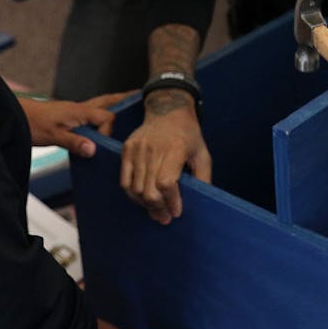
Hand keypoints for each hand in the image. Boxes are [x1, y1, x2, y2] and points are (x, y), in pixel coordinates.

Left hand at [20, 92, 125, 156]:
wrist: (15, 117)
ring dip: (114, 106)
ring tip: (128, 109)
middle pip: (108, 102)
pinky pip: (91, 114)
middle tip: (139, 98)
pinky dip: (100, 116)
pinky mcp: (68, 117)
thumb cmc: (32, 124)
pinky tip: (101, 126)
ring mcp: (74, 111)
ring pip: (100, 106)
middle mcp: (80, 109)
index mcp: (80, 111)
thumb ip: (73, 142)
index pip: (107, 118)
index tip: (104, 146)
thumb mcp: (53, 136)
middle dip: (123, 100)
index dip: (110, 131)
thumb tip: (93, 150)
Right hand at [120, 95, 210, 224]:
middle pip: (149, 189)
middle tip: (166, 218)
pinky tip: (143, 200)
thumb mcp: (203, 153)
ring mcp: (137, 148)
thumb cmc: (188, 135)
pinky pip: (125, 180)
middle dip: (158, 209)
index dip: (171, 201)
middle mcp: (153, 148)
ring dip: (145, 206)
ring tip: (156, 211)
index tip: (177, 211)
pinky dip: (133, 195)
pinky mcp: (126, 149)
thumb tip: (201, 201)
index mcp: (176, 147)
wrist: (167, 110)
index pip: (166, 182)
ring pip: (136, 189)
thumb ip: (203, 177)